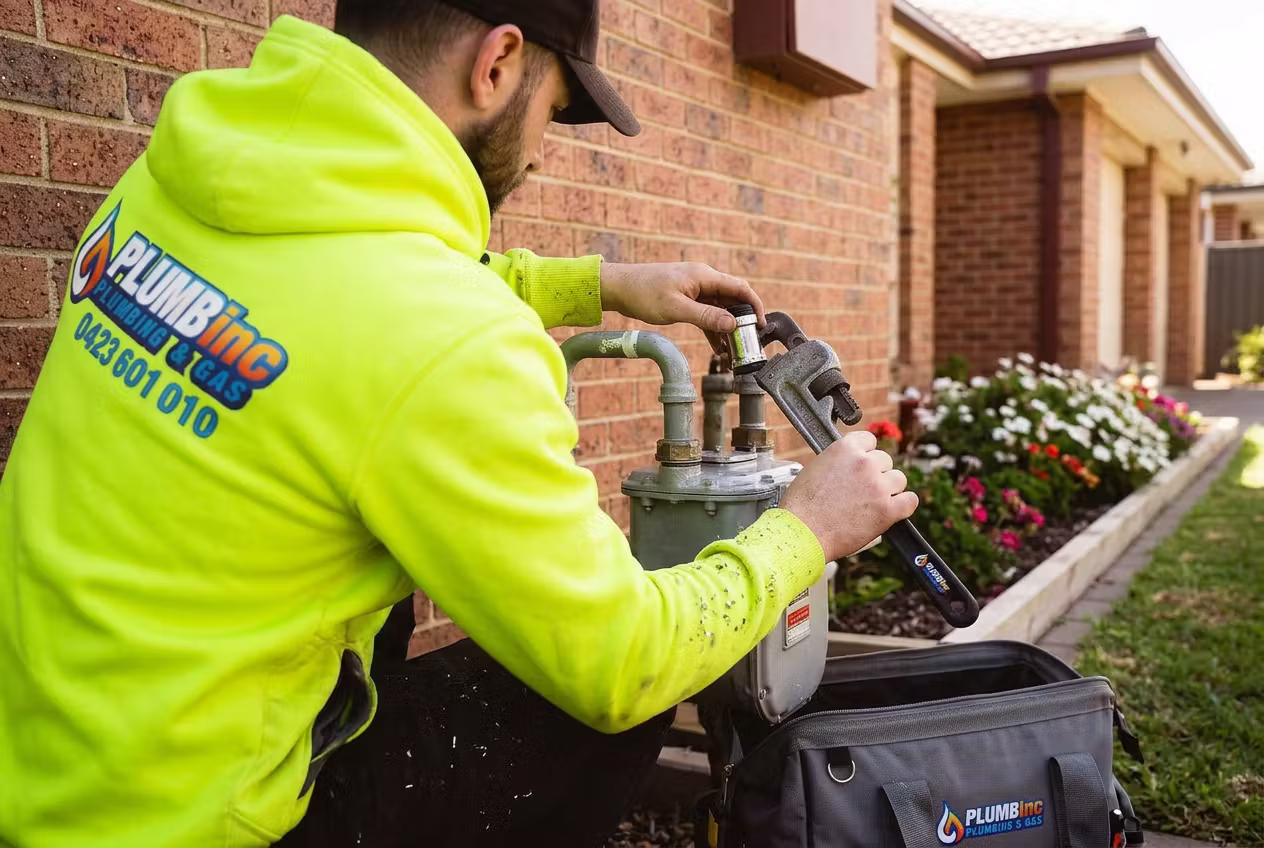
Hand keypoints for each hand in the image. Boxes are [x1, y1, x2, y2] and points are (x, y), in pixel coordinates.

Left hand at [600, 262, 764, 356]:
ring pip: (720, 309)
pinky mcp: (687, 299)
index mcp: (704, 276)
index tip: (762, 325)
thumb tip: (733, 324)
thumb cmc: (644, 293)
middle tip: (748, 343)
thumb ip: (706, 317)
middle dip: (742, 321)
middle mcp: (703, 280)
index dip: (755, 306)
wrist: (619, 288)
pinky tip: (717, 348)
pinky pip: (706, 314)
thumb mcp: (676, 309)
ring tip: (733, 352)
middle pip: (732, 299)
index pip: (740, 288)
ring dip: (727, 329)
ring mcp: (695, 289)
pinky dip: (712, 329)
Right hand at [780, 431, 917, 562]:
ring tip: (872, 502)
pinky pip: (910, 501)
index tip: (861, 465)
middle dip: (876, 474)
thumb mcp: (816, 469)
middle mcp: (864, 463)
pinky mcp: (888, 510)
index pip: (869, 440)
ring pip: (898, 479)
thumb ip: (840, 462)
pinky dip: (903, 505)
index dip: (865, 454)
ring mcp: (878, 486)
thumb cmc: (803, 506)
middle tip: (862, 490)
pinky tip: (893, 509)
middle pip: (885, 461)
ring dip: (888, 489)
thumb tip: (853, 467)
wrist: (803, 533)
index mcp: (845, 449)